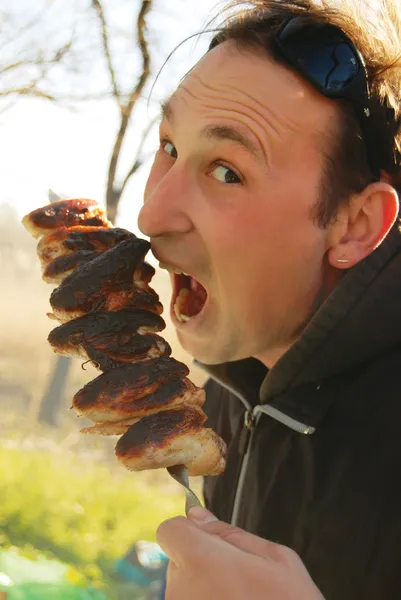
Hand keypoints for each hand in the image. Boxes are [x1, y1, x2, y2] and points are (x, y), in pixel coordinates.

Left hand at [157, 506, 323, 599]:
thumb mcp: (276, 560)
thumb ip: (231, 534)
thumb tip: (198, 515)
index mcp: (200, 560)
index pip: (170, 530)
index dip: (190, 530)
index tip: (210, 539)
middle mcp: (180, 589)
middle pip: (178, 559)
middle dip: (202, 560)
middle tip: (239, 577)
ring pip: (185, 586)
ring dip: (205, 587)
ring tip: (240, 599)